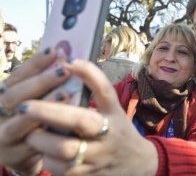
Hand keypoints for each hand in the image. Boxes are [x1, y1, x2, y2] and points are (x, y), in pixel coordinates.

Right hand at [0, 48, 70, 174]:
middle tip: (63, 70)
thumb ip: (41, 82)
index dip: (35, 63)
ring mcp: (4, 135)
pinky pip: (34, 142)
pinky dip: (48, 131)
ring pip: (21, 121)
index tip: (54, 51)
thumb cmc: (28, 120)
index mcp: (1, 95)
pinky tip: (64, 123)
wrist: (17, 153)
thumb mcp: (29, 99)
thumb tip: (63, 57)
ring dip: (44, 106)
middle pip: (15, 95)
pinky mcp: (15, 155)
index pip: (17, 76)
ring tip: (65, 93)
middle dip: (40, 81)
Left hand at [19, 59, 158, 175]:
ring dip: (42, 140)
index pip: (105, 91)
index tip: (68, 62)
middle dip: (48, 112)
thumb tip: (67, 66)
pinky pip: (61, 169)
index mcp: (115, 114)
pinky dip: (48, 160)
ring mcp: (100, 157)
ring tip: (32, 133)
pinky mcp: (89, 175)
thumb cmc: (119, 131)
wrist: (137, 164)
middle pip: (80, 120)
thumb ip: (96, 94)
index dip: (88, 74)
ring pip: (65, 149)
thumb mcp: (114, 111)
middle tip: (25, 107)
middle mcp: (110, 133)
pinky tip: (46, 152)